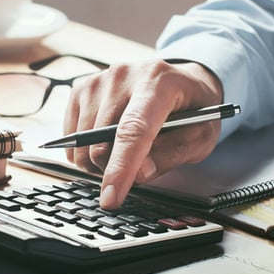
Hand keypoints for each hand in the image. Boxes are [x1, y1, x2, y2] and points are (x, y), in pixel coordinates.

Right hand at [64, 60, 223, 208]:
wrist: (182, 82)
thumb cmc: (193, 109)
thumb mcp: (201, 135)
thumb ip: (173, 154)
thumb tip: (138, 173)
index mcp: (159, 82)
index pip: (133, 130)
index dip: (121, 167)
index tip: (111, 198)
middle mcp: (124, 75)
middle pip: (102, 141)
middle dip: (115, 169)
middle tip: (138, 168)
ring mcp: (99, 79)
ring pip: (83, 142)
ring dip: (100, 161)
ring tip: (127, 152)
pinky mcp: (82, 87)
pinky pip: (72, 134)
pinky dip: (87, 149)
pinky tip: (109, 142)